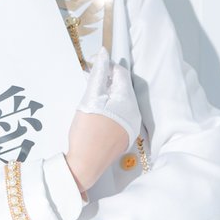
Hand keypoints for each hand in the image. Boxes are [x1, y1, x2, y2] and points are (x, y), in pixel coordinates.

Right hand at [66, 50, 140, 193]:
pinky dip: (110, 108)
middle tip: (89, 82)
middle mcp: (135, 114)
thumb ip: (98, 74)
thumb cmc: (86, 131)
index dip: (106, 66)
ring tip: (92, 98)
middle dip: (107, 81)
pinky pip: (120, 114)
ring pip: (121, 101)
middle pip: (122, 87)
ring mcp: (131, 127)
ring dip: (108, 95)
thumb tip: (104, 54)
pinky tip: (97, 114)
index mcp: (128, 102)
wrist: (85, 165)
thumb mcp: (90, 97)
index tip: (92, 65)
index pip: (121, 73)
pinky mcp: (125, 137)